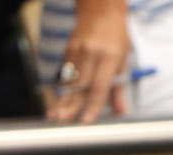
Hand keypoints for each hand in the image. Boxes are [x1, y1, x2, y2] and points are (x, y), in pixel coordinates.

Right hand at [46, 0, 131, 121]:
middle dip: (70, 105)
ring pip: (68, 82)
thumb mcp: (123, 60)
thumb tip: (120, 110)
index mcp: (110, 56)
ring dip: (61, 101)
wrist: (100, 10)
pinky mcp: (67, 52)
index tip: (87, 120)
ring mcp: (77, 52)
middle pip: (79, 86)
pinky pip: (64, 73)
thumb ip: (119, 87)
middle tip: (62, 120)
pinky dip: (62, 89)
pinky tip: (57, 100)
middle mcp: (92, 54)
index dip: (93, 104)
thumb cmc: (115, 36)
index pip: (99, 85)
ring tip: (54, 115)